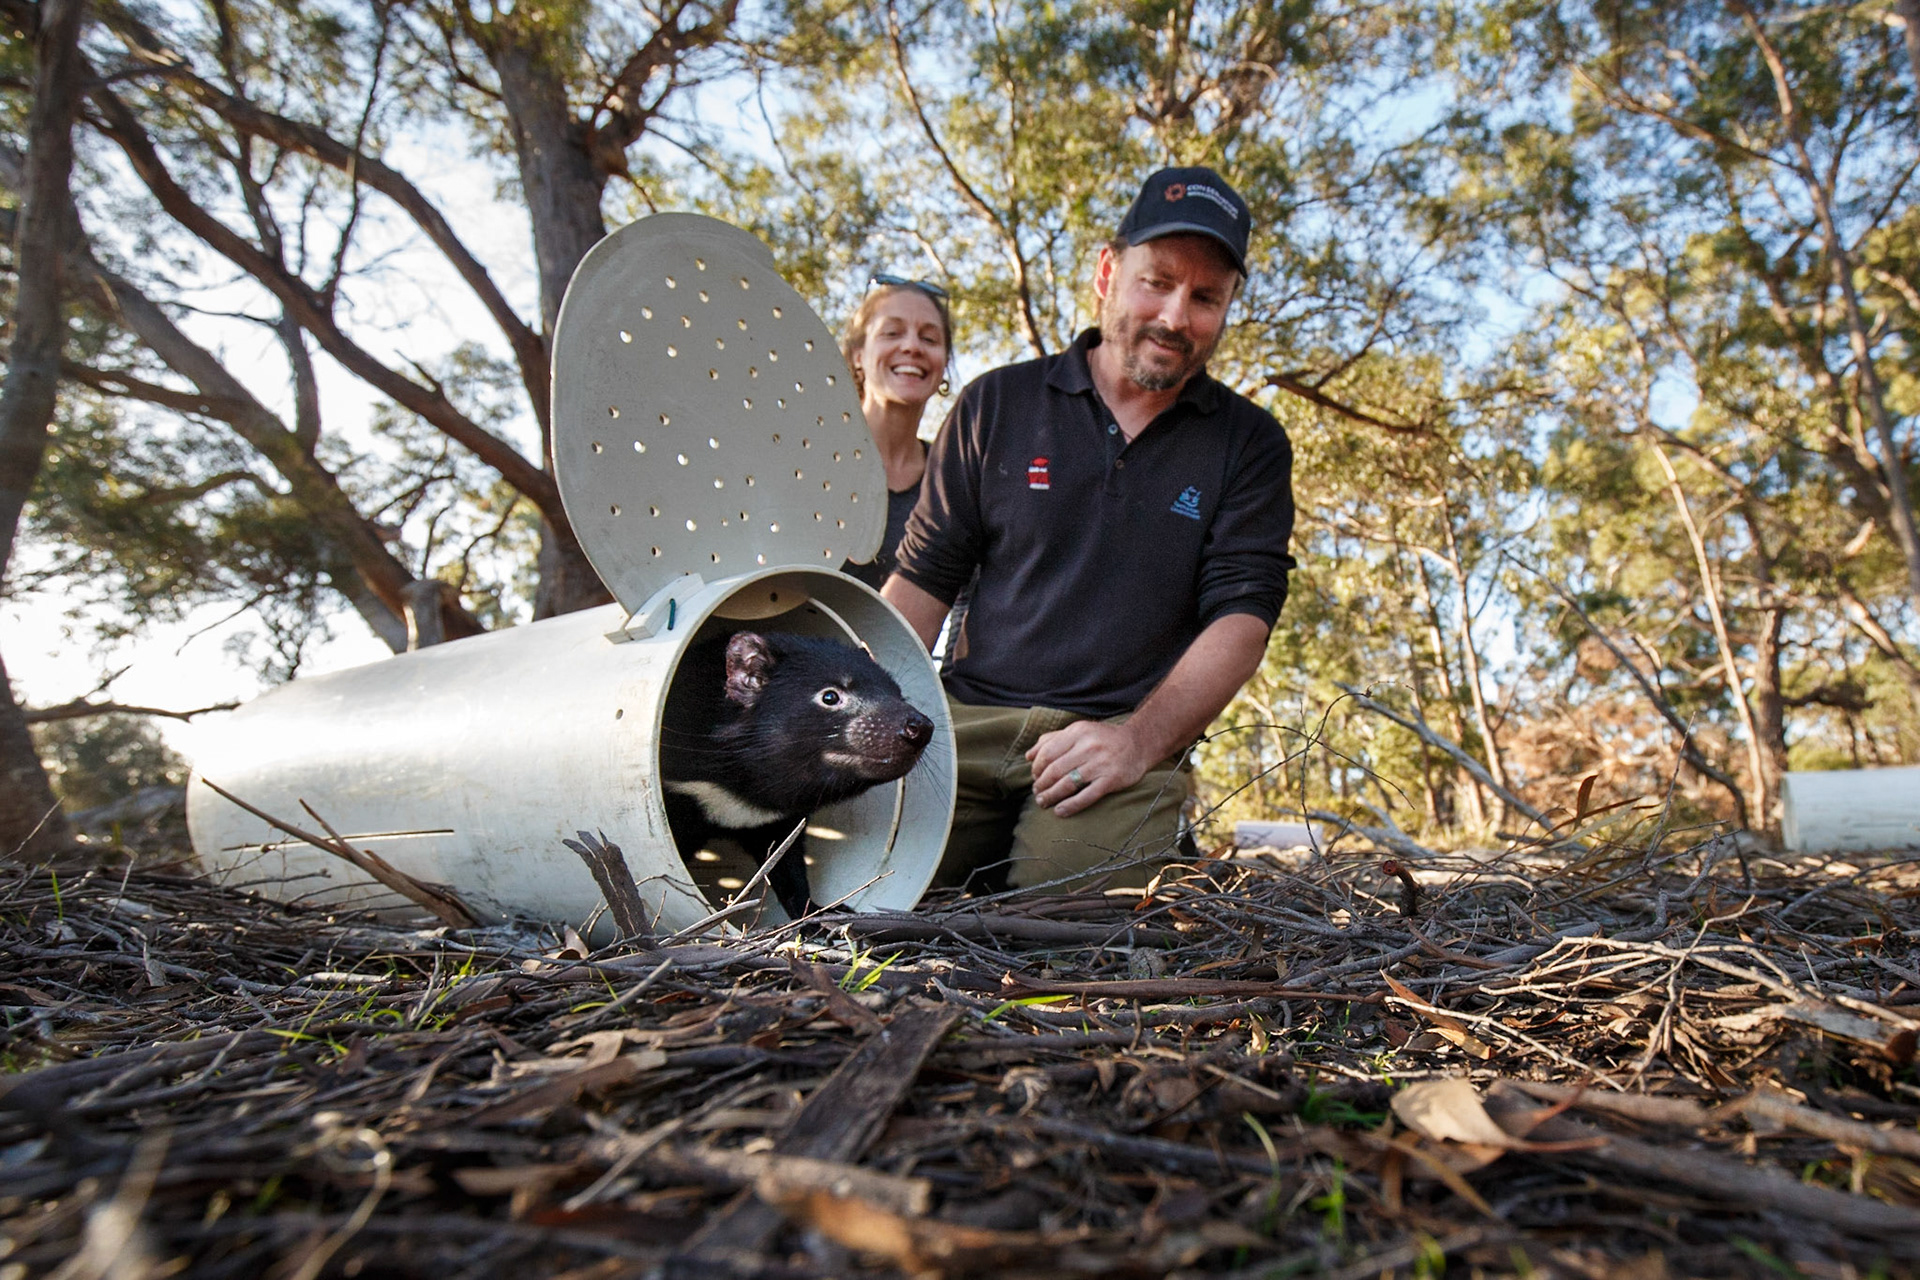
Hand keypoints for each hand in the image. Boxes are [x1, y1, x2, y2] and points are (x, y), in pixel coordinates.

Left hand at [1027, 720, 1151, 817]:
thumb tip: (1028, 756)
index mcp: (1078, 732)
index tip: (1035, 777)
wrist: (1138, 744)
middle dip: (1041, 784)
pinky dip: (1071, 805)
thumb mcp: (1079, 731)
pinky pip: (1087, 796)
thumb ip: (1052, 740)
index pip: (1048, 752)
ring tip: (1043, 802)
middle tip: (1037, 793)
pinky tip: (1060, 811)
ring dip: (1051, 796)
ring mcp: (1100, 764)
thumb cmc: (1103, 739)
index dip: (1037, 768)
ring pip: (1068, 783)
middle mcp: (1088, 746)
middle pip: (1055, 769)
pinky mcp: (1111, 780)